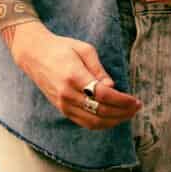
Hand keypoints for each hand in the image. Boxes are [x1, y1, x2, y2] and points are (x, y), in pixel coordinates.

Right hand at [8, 24, 141, 130]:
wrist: (34, 55)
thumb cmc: (62, 48)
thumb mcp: (84, 49)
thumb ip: (99, 70)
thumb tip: (112, 87)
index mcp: (74, 76)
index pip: (103, 95)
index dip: (122, 101)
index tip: (135, 100)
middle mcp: (67, 93)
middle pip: (100, 111)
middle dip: (122, 112)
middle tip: (136, 108)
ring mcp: (63, 104)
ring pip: (93, 121)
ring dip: (114, 121)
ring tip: (127, 114)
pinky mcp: (61, 109)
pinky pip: (84, 122)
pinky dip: (101, 123)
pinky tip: (112, 118)